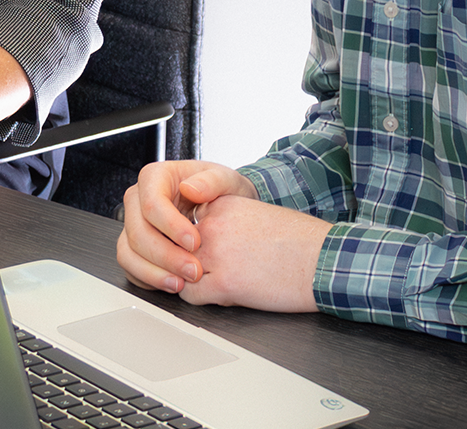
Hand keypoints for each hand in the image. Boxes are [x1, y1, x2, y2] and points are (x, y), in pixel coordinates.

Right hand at [117, 160, 256, 293]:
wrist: (219, 207)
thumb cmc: (218, 192)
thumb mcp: (225, 179)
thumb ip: (212, 181)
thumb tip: (190, 188)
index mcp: (155, 177)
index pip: (151, 203)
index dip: (171, 226)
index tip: (195, 242)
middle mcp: (139, 200)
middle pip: (138, 231)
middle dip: (166, 256)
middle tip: (194, 270)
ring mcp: (134, 224)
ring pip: (128, 251)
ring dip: (154, 272)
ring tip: (181, 283)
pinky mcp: (135, 246)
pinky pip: (130, 266)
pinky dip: (148, 279)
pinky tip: (171, 283)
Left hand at [178, 194, 328, 311]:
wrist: (323, 260)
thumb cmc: (297, 239)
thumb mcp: (253, 213)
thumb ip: (224, 220)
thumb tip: (205, 239)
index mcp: (221, 204)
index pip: (182, 221)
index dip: (189, 238)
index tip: (200, 247)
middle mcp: (213, 225)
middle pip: (177, 244)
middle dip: (186, 258)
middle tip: (204, 268)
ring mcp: (215, 254)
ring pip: (177, 268)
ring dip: (188, 278)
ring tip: (209, 282)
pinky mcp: (225, 284)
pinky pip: (189, 294)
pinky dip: (196, 297)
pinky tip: (216, 295)